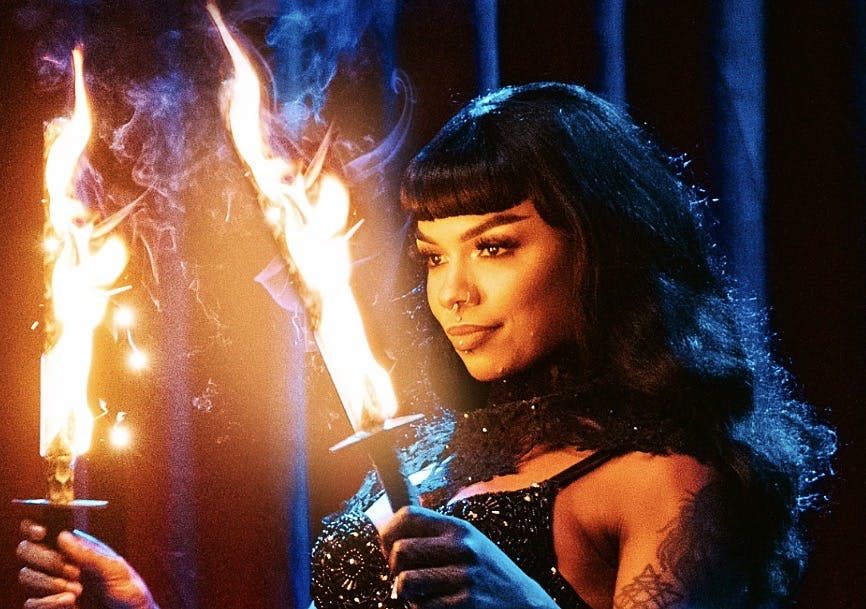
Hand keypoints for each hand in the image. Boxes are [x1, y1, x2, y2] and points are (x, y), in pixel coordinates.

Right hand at [17, 520, 158, 608]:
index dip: (33, 527)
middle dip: (45, 559)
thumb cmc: (129, 590)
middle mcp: (60, 563)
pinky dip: (49, 602)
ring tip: (76, 590)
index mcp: (77, 548)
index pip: (45, 531)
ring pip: (27, 575)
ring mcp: (53, 585)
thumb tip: (63, 535)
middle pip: (27, 550)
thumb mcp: (115, 568)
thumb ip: (89, 554)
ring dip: (49, 582)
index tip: (40, 533)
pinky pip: (32, 602)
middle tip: (72, 571)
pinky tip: (69, 601)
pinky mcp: (51, 605)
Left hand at [380, 506, 556, 608]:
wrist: (526, 606)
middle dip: (395, 569)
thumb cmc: (490, 576)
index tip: (387, 547)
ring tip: (425, 596)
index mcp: (459, 528)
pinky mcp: (465, 604)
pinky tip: (439, 608)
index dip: (388, 531)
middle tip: (405, 578)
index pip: (409, 514)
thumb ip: (436, 538)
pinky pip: (420, 608)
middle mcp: (462, 547)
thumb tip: (389, 537)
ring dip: (408, 595)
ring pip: (405, 582)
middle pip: (400, 549)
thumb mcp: (470, 545)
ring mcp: (464, 576)